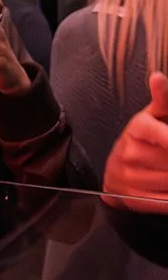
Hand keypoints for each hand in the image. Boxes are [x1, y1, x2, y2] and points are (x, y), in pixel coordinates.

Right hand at [102, 73, 167, 212]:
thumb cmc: (144, 139)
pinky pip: (165, 201)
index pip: (165, 136)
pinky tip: (165, 186)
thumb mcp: (153, 116)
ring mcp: (130, 177)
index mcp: (138, 126)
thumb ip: (163, 98)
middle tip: (167, 155)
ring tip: (166, 168)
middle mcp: (130, 151)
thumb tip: (158, 77)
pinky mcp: (133, 199)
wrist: (116, 172)